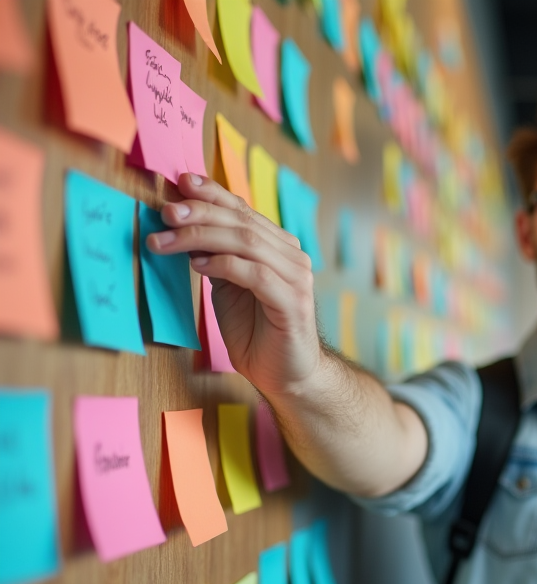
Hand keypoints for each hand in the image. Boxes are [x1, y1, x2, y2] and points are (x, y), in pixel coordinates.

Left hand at [147, 173, 322, 397]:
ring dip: (202, 237)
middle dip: (200, 213)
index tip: (180, 182)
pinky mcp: (293, 302)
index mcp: (278, 246)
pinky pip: (255, 274)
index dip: (213, 192)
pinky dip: (224, 265)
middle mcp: (292, 256)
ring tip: (166, 241)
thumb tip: (182, 225)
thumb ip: (214, 256)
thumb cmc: (256, 331)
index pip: (243, 210)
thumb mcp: (226, 286)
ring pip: (247, 242)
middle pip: (242, 222)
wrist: (286, 374)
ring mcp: (297, 278)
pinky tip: (198, 265)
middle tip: (165, 213)